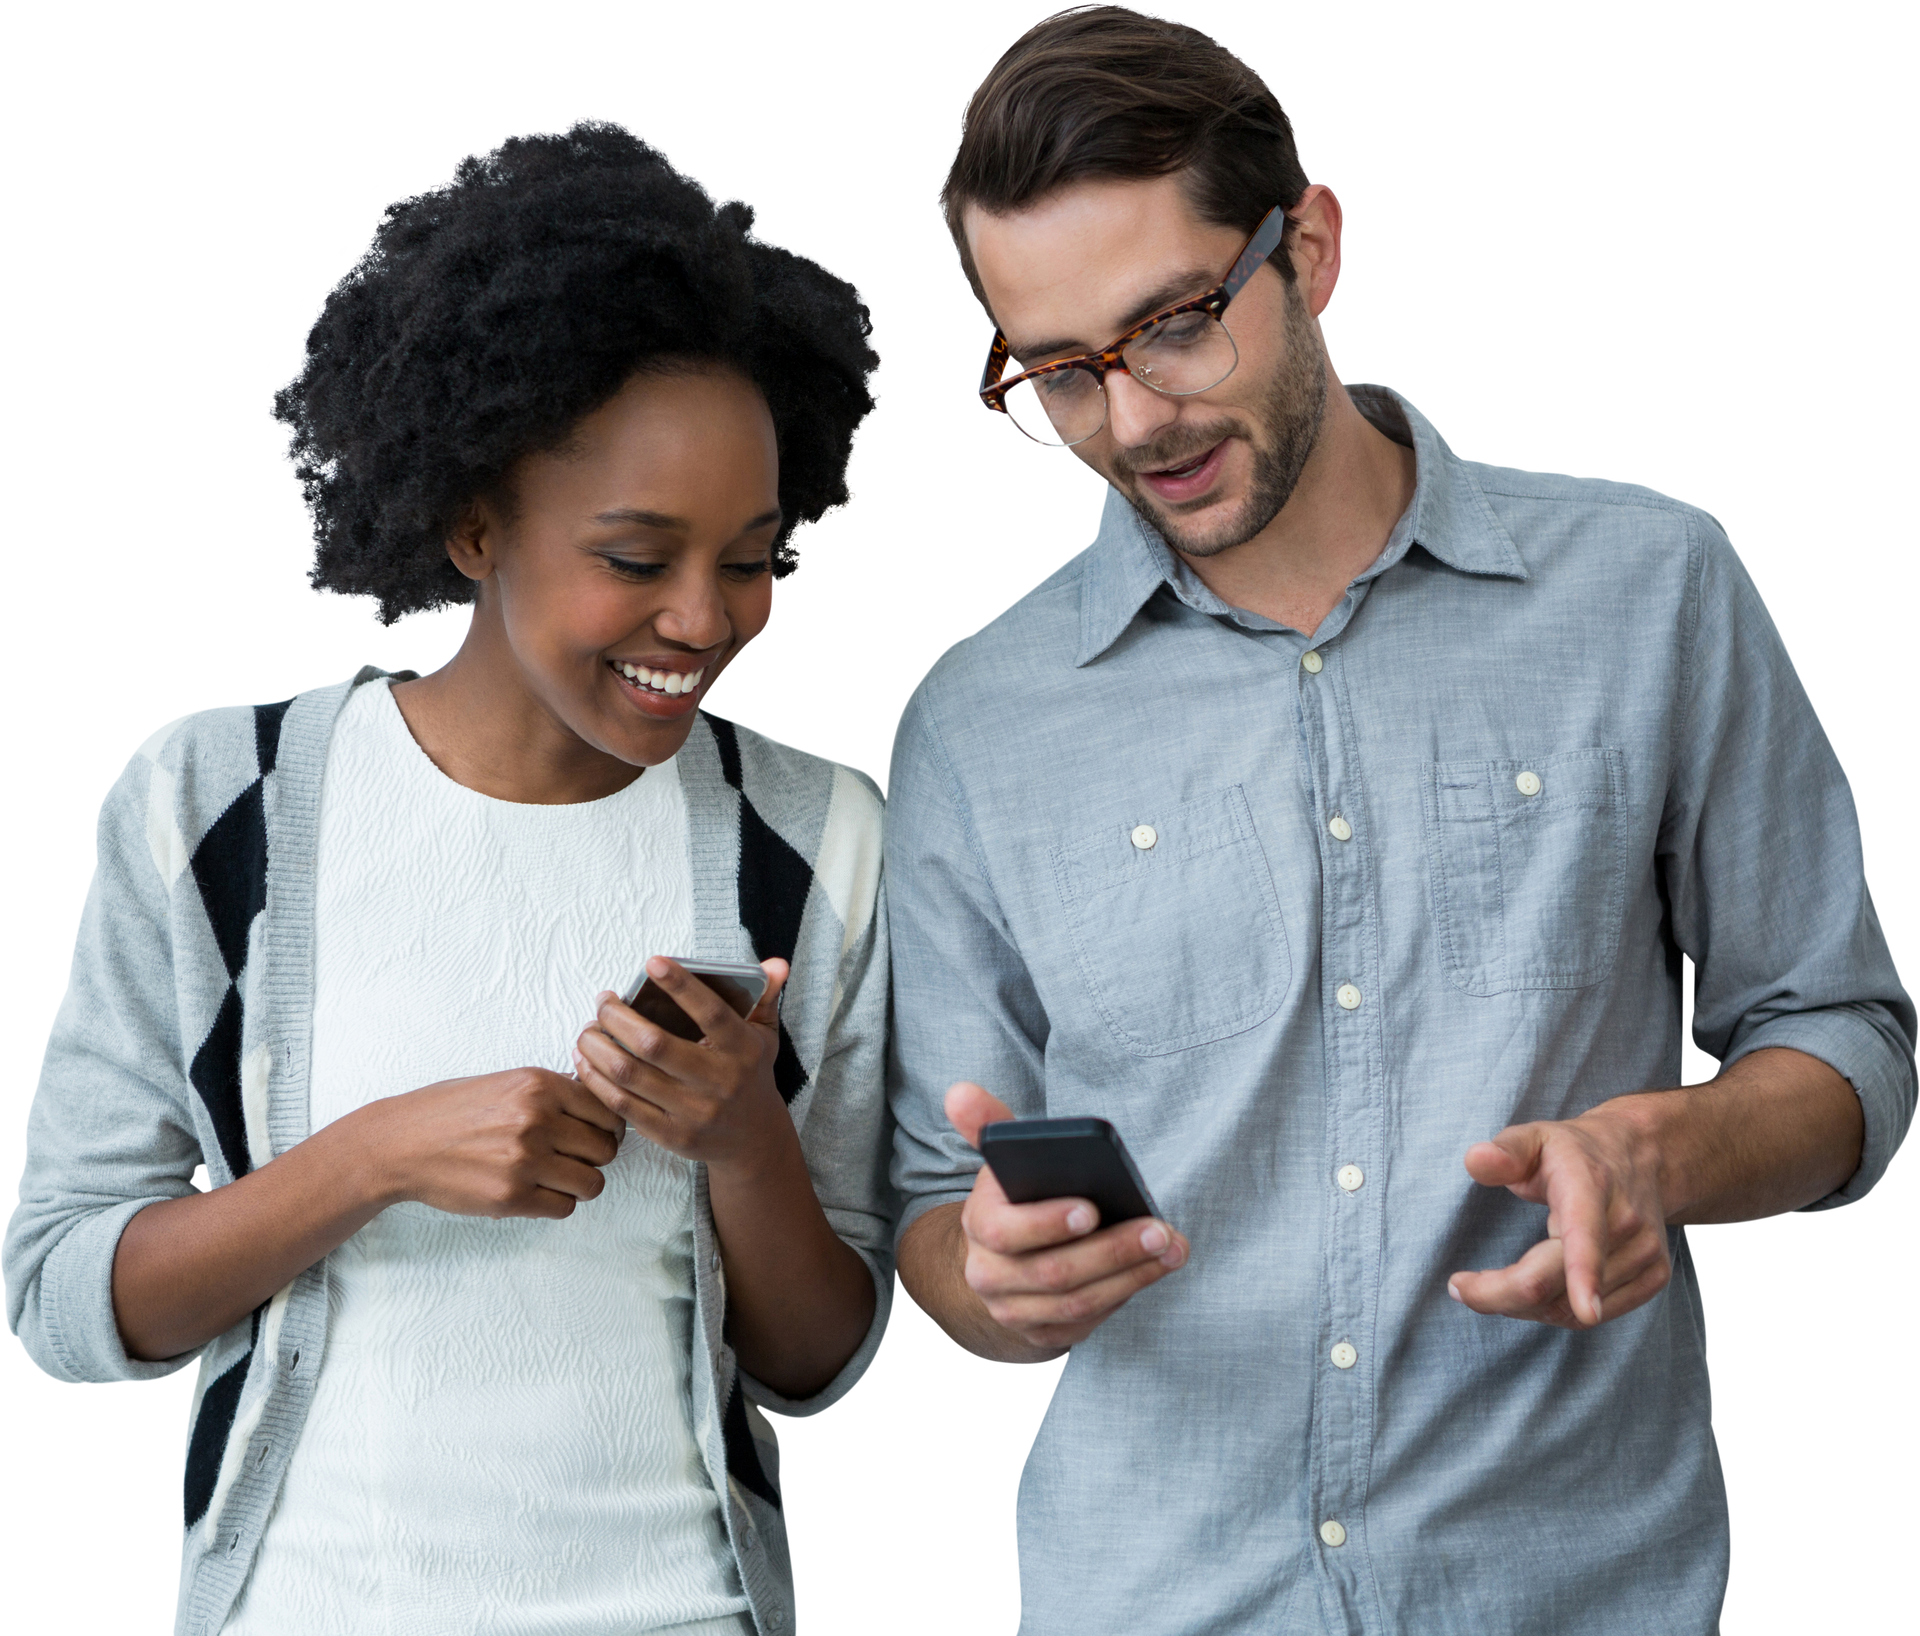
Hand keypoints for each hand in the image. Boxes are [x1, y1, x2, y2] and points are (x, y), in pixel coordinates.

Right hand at [367, 1067, 626, 1218]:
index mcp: (540, 1085)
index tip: (591, 1133)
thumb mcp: (508, 1081)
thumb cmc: (453, 1110)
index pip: (608, 1111)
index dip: (606, 1126)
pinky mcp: (510, 1197)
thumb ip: (554, 1092)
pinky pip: (564, 1208)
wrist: (401, 1142)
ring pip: (592, 1183)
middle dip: (594, 1157)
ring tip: (555, 1177)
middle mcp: (536, 1120)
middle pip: (605, 1149)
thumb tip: (601, 1103)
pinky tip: (536, 1192)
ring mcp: (524, 1160)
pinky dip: (556, 1203)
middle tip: (572, 1159)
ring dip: (579, 1184)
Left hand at [572, 957, 791, 1168]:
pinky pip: (621, 1105)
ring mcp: (692, 1112)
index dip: (681, 986)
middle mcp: (719, 1082)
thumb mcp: (765, 1036)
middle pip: (654, 1045)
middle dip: (617, 1017)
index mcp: (742, 1050)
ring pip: (629, 1075)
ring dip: (598, 1047)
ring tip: (589, 1029)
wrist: (753, 1139)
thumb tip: (775, 964)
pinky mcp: (670, 1134)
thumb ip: (765, 997)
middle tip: (603, 1001)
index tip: (653, 962)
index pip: (710, 1013)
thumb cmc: (750, 1076)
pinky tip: (586, 1060)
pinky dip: (596, 1080)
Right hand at [946, 1081, 1188, 1351]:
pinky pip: (1086, 1322)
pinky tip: (1154, 1269)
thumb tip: (960, 1091)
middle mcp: (988, 1274)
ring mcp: (1012, 1311)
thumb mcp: (1002, 1162)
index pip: (1007, 1231)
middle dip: (1111, 1251)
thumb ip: (988, 1124)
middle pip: (1053, 1272)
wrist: (999, 1261)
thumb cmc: (1015, 1199)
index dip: (1048, 1223)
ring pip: (1076, 1302)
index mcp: (979, 1225)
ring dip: (1130, 1276)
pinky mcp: (1041, 1333)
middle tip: (1159, 1229)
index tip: (1092, 1208)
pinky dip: (1123, 1295)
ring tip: (1171, 1248)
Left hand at [1448, 1101, 1671, 1328]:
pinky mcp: (1654, 1278)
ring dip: (1524, 1307)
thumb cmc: (1572, 1151)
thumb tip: (1475, 1160)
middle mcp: (1626, 1223)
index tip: (1586, 1310)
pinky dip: (1554, 1312)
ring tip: (1495, 1282)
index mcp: (1591, 1186)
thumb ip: (1505, 1150)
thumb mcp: (1534, 1137)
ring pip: (1572, 1310)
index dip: (1586, 1274)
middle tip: (1459, 1288)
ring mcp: (1646, 1254)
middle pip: (1560, 1285)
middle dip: (1501, 1296)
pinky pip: (1593, 1318)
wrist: (1640, 1156)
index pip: (1586, 1235)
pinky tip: (1533, 1291)